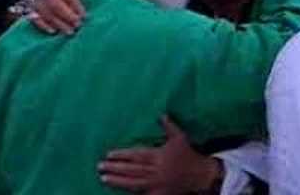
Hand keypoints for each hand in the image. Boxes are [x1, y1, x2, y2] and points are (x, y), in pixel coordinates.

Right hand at [29, 0, 84, 34]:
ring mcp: (36, 1)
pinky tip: (53, 31)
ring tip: (70, 32)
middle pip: (56, 6)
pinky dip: (43, 26)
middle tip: (78, 24)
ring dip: (59, 24)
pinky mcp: (31, 10)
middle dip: (68, 16)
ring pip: (47, 14)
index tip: (84, 15)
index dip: (76, 5)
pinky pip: (35, 19)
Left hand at [99, 117, 222, 194]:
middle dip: (115, 168)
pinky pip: (142, 194)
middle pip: (131, 170)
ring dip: (117, 181)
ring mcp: (156, 184)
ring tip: (104, 179)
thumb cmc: (188, 154)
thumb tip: (161, 114)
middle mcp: (155, 170)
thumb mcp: (179, 137)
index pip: (136, 155)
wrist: (199, 174)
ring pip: (133, 183)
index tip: (108, 154)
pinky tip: (120, 191)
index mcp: (158, 156)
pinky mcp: (158, 194)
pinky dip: (131, 193)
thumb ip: (168, 126)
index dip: (122, 155)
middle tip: (100, 166)